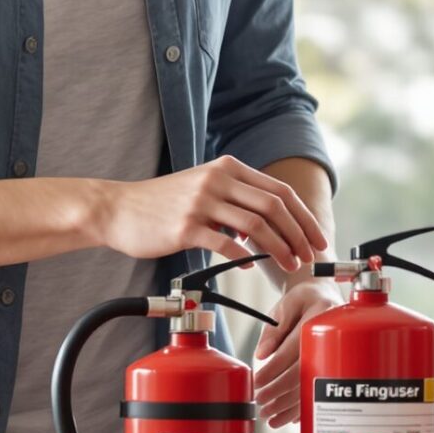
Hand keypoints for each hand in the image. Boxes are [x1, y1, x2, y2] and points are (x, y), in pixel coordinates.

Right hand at [88, 156, 329, 272]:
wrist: (118, 209)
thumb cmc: (161, 204)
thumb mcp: (202, 187)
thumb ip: (235, 199)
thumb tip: (267, 226)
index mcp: (227, 167)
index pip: (280, 190)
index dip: (304, 216)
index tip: (316, 237)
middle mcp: (218, 179)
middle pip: (275, 206)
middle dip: (299, 234)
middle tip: (310, 255)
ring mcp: (202, 202)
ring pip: (257, 226)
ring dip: (279, 248)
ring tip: (288, 264)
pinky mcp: (186, 227)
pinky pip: (226, 243)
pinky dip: (245, 256)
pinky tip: (250, 265)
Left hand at [251, 280, 341, 426]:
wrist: (326, 296)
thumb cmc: (303, 300)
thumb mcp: (286, 304)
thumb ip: (274, 328)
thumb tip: (262, 355)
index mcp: (319, 317)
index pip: (294, 349)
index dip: (274, 369)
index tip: (258, 383)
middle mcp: (333, 337)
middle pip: (305, 373)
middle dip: (280, 393)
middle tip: (261, 404)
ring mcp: (338, 354)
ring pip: (314, 387)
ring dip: (290, 407)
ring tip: (271, 417)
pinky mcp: (337, 367)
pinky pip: (323, 392)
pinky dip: (305, 407)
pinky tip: (290, 418)